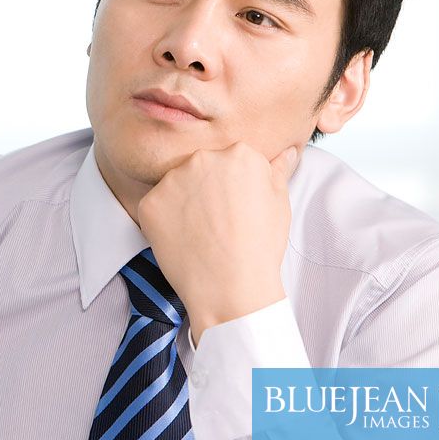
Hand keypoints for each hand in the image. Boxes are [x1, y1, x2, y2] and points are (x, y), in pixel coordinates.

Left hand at [136, 141, 302, 345]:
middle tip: (218, 222)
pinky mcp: (151, 202)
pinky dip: (164, 221)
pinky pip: (156, 206)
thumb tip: (287, 152)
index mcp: (239, 153)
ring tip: (201, 233)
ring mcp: (173, 179)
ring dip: (184, 202)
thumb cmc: (260, 248)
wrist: (230, 288)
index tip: (236, 208)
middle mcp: (204, 158)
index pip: (230, 159)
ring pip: (176, 185)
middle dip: (206, 189)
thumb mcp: (279, 204)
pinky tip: (182, 240)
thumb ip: (278, 170)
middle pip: (201, 167)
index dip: (233, 187)